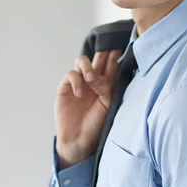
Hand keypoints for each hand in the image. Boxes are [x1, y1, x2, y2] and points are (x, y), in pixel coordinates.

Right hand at [55, 49, 121, 168]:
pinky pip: (71, 74)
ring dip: (87, 66)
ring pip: (81, 60)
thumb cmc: (95, 125)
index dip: (115, 55)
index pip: (111, 64)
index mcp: (106, 83)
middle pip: (98, 58)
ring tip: (90, 78)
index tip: (122, 44)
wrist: (79, 141)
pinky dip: (76, 80)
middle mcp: (92, 79)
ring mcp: (78, 82)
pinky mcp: (65, 87)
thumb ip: (106, 88)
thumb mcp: (107, 105)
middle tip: (109, 47)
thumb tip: (99, 75)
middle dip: (103, 51)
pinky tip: (79, 92)